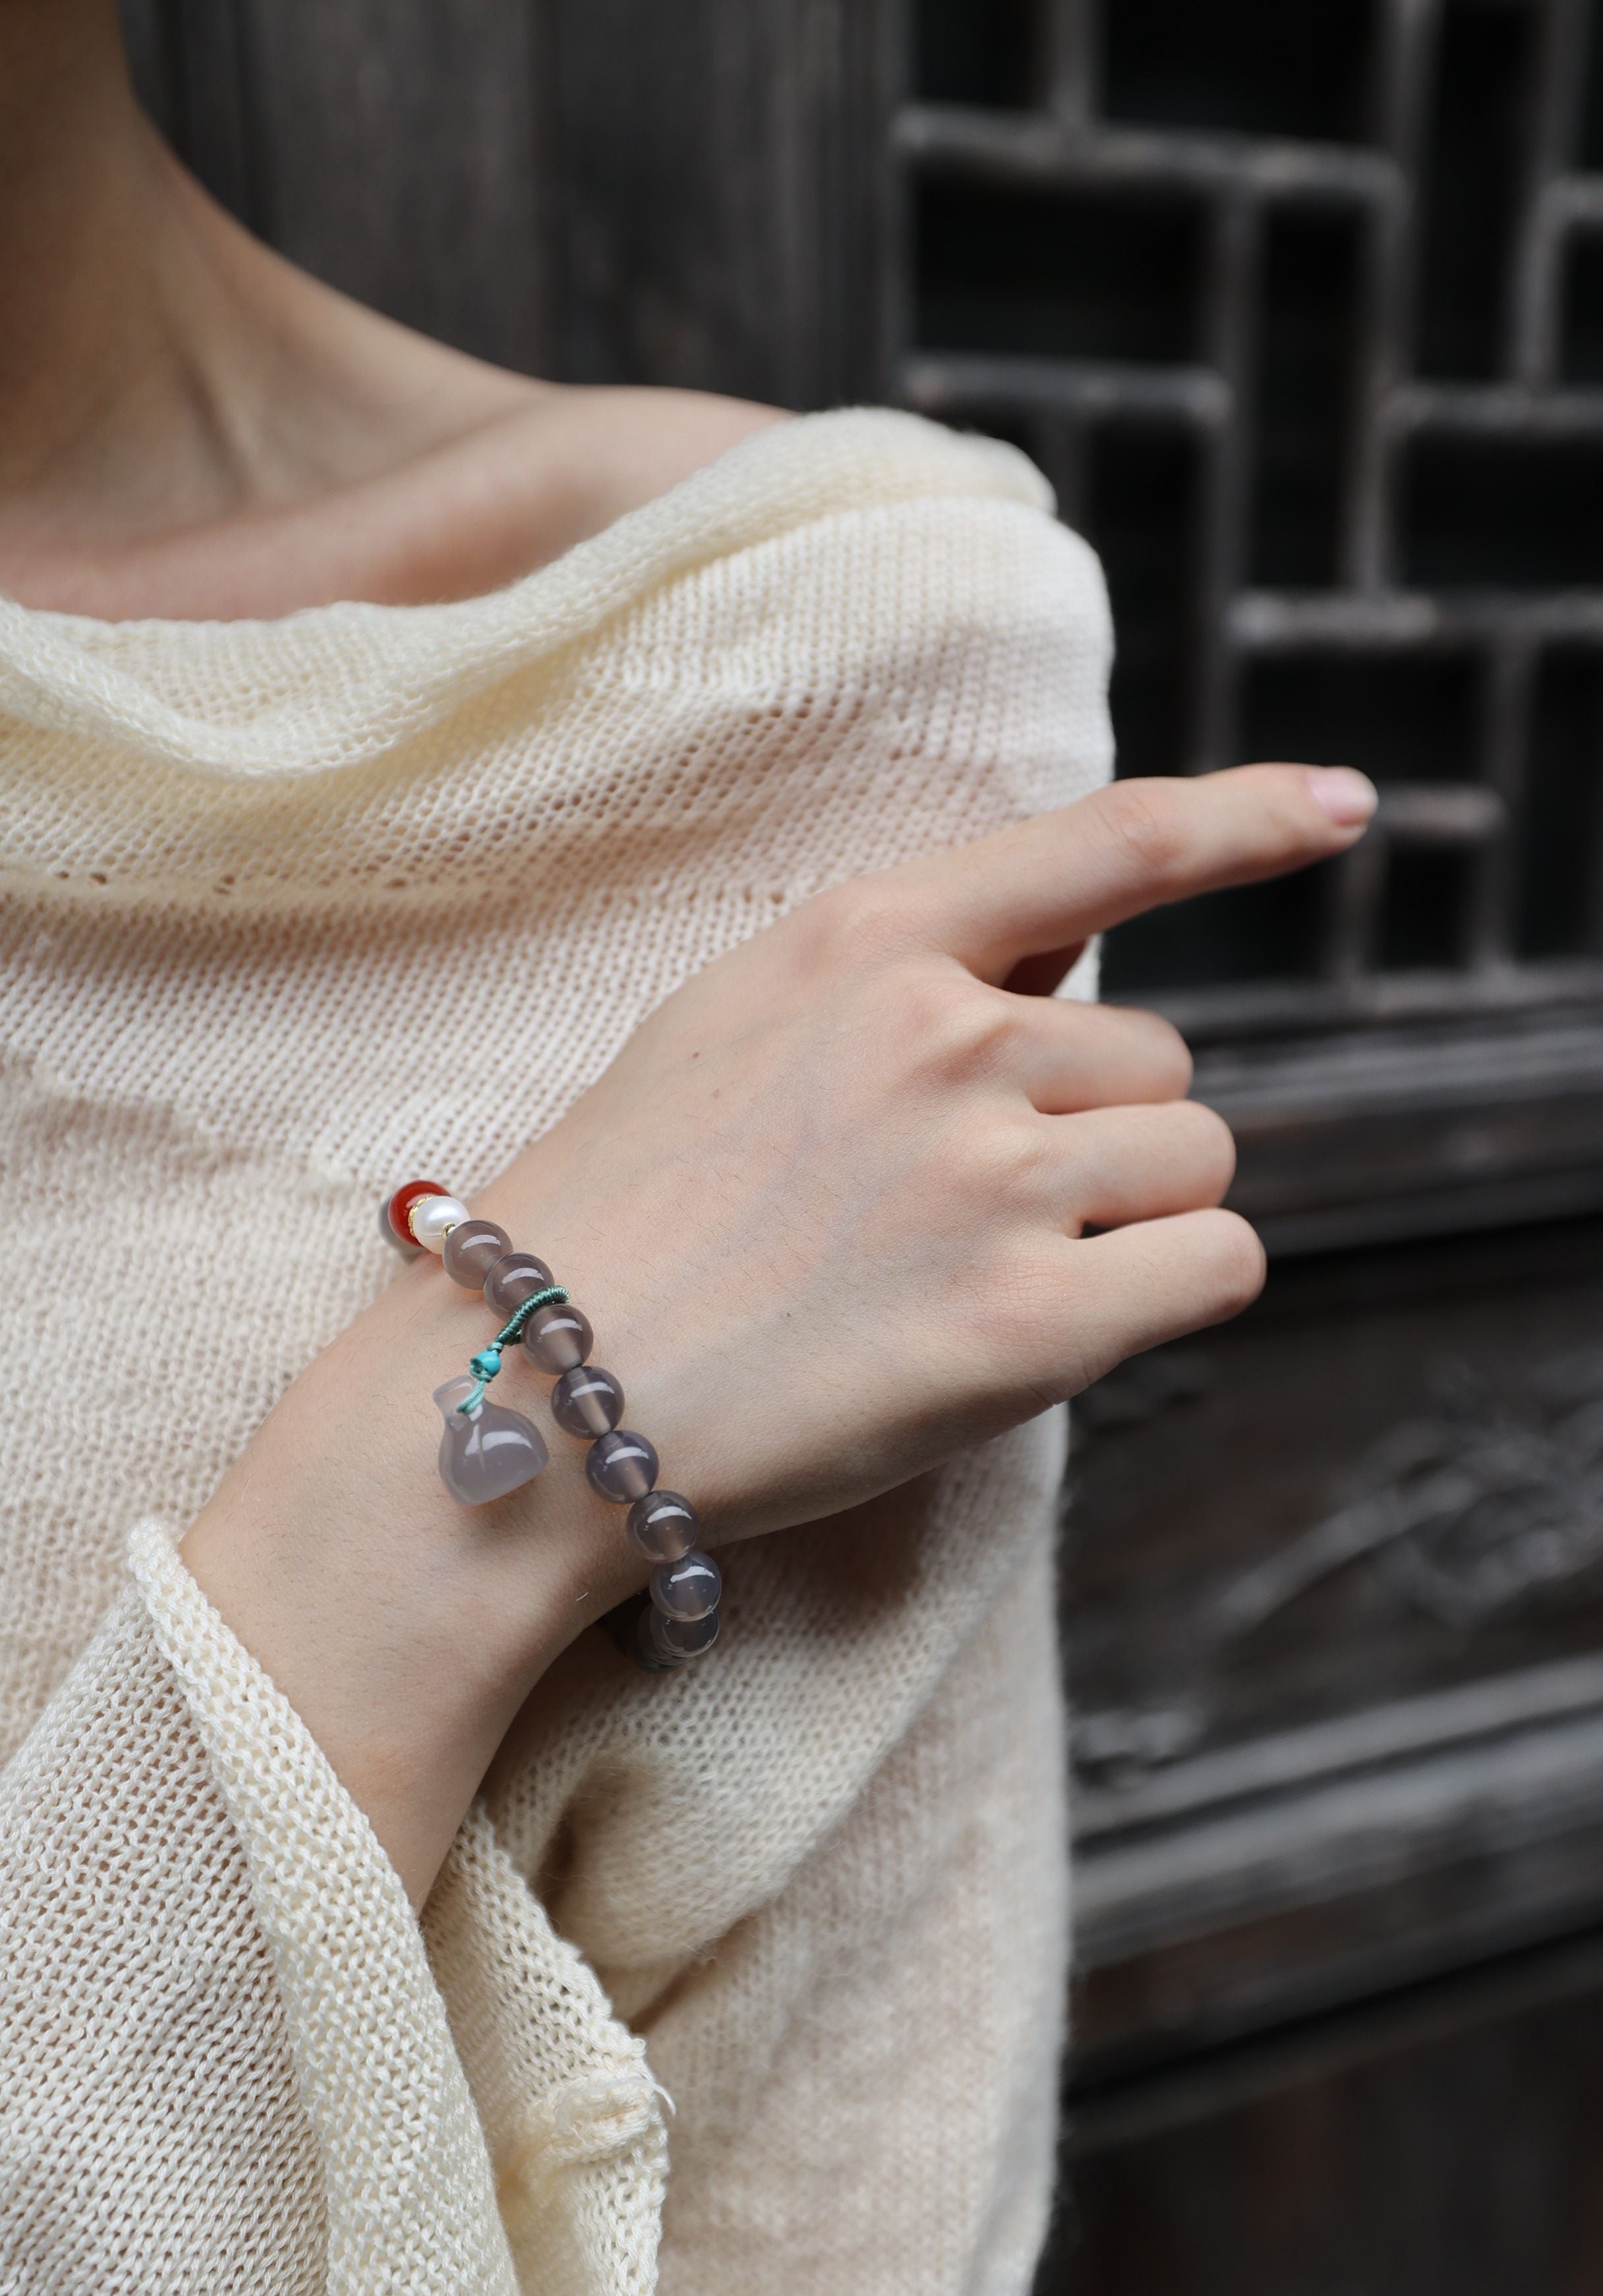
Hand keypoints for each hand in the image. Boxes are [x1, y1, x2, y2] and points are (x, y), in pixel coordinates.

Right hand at [185, 761, 1374, 1898]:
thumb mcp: (735, 1030)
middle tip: (958, 1218)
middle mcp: (945, 1038)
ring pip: (1195, 1164)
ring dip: (1127, 1221)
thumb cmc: (623, 1221)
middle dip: (1098, 1137)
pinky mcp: (1027, 1323)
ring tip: (969, 1277)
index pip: (1104, 845)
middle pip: (1160, 1063)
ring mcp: (989, 1178)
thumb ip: (897, 980)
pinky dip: (1165, 1295)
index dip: (1243, 819)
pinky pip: (1215, 1266)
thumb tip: (1065, 965)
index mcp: (865, 943)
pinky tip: (1044, 1328)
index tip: (1343, 808)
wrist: (530, 1397)